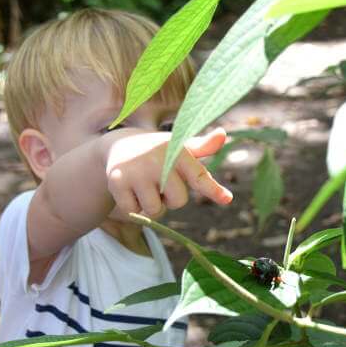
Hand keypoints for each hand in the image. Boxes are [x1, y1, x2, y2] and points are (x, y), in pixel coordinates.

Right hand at [99, 127, 232, 216]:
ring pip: (156, 210)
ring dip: (153, 205)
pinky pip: (134, 212)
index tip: (227, 199)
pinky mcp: (117, 182)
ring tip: (145, 185)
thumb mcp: (180, 147)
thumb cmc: (158, 152)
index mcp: (177, 152)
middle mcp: (158, 160)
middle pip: (178, 201)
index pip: (198, 175)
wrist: (118, 145)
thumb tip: (222, 134)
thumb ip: (203, 147)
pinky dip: (134, 207)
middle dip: (171, 198)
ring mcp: (136, 171)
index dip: (213, 189)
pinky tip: (130, 188)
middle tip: (160, 182)